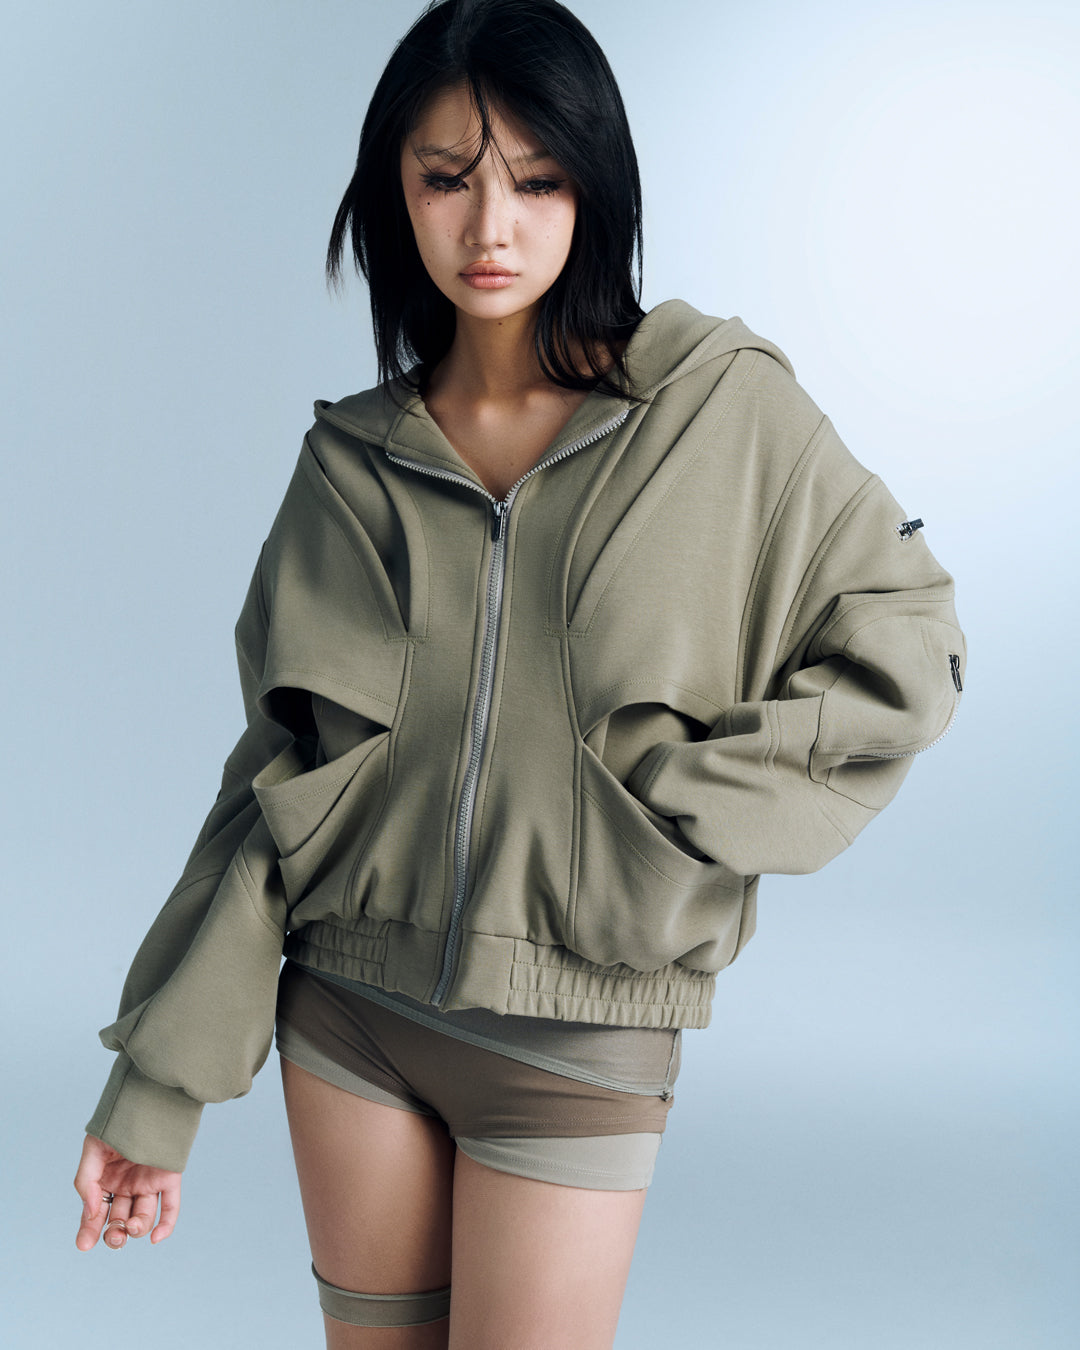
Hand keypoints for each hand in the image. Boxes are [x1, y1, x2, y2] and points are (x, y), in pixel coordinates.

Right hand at [73, 1134, 181, 1250]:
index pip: (96, 1213)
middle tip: (114, 1235)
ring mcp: (148, 1184)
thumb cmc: (117, 1124)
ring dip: (136, 1229)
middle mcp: (127, 1186)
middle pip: (120, 1221)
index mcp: (107, 1181)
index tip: (84, 1245)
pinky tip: (157, 1239)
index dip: (89, 1230)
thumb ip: (86, 1182)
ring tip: (131, 1225)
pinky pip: (170, 1207)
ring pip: (143, 1218)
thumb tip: (91, 1213)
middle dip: (115, 1234)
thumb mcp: (93, 1150)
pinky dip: (166, 1225)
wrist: (148, 1100)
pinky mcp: (169, 1178)